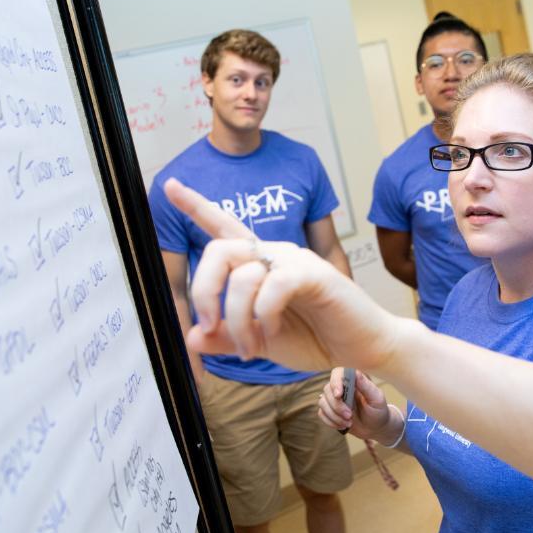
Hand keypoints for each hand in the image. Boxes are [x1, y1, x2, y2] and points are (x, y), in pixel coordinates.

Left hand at [163, 178, 403, 372]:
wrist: (363, 348)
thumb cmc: (316, 337)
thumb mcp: (258, 342)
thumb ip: (225, 338)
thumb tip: (191, 338)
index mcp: (258, 262)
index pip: (222, 226)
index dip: (195, 205)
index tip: (169, 185)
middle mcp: (273, 253)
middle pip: (218, 251)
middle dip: (203, 291)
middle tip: (210, 327)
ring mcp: (294, 260)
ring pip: (242, 276)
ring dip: (237, 321)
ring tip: (251, 347)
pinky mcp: (314, 274)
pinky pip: (273, 287)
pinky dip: (264, 316)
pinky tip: (274, 333)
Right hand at [318, 369, 392, 439]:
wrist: (375, 428)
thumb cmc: (378, 411)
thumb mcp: (376, 399)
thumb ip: (366, 386)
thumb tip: (356, 373)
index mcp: (352, 381)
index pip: (337, 373)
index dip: (335, 382)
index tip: (339, 395)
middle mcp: (341, 388)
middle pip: (327, 390)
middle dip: (337, 406)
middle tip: (349, 416)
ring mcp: (334, 400)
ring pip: (322, 402)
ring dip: (334, 415)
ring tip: (348, 423)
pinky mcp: (330, 411)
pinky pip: (321, 413)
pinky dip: (330, 422)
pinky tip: (342, 426)